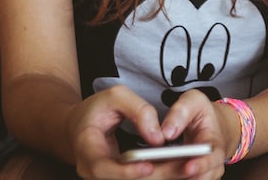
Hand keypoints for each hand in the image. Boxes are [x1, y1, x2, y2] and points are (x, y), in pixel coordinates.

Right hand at [65, 85, 226, 178]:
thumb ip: (138, 110)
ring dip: (163, 176)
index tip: (149, 166)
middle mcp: (93, 171)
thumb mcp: (114, 96)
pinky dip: (160, 174)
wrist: (80, 126)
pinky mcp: (118, 177)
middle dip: (156, 175)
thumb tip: (158, 137)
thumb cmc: (96, 109)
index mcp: (86, 150)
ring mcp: (106, 177)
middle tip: (184, 167)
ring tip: (188, 166)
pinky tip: (180, 167)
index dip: (126, 171)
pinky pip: (141, 178)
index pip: (102, 168)